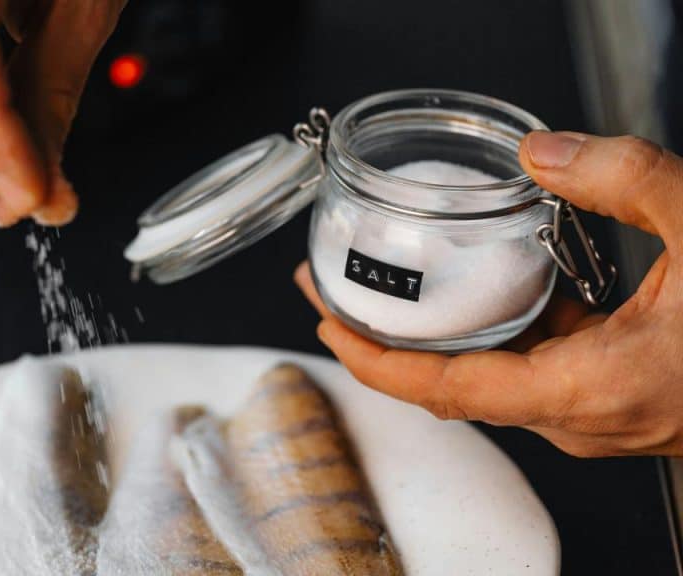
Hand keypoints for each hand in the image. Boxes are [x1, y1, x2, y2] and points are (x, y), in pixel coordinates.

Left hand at [296, 132, 682, 456]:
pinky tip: (498, 289)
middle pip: (455, 387)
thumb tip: (546, 152)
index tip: (327, 323)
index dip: (374, 362)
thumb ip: (624, 179)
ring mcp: (602, 417)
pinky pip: (538, 370)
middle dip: (391, 340)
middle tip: (340, 292)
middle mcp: (585, 419)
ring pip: (497, 378)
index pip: (446, 391)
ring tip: (400, 287)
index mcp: (591, 391)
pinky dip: (504, 332)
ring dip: (445, 334)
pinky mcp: (618, 401)